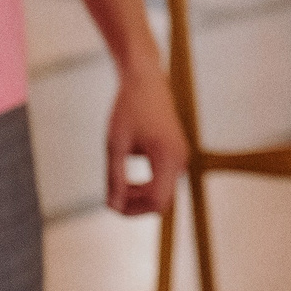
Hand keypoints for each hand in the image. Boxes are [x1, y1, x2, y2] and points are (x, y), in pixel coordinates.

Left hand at [105, 58, 189, 215]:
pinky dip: (146, 185)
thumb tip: (112, 206)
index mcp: (168, 157)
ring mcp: (181, 157)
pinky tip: (126, 177)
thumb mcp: (115, 144)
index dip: (132, 210)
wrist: (145, 80)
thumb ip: (115, 177)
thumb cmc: (128, 109)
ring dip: (140, 195)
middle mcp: (180, 160)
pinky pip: (163, 180)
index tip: (110, 204)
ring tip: (117, 186)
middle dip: (135, 205)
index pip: (156, 201)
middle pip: (161, 201)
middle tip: (110, 198)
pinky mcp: (176, 154)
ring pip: (163, 192)